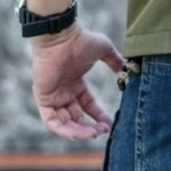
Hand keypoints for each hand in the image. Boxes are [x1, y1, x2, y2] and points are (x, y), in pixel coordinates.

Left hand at [30, 24, 123, 139]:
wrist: (61, 37)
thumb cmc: (81, 40)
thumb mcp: (104, 50)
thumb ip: (114, 60)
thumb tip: (126, 67)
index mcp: (75, 83)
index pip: (87, 105)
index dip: (98, 115)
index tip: (109, 123)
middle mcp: (64, 92)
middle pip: (77, 117)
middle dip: (90, 126)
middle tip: (103, 131)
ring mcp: (53, 96)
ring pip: (65, 122)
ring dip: (79, 130)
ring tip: (94, 133)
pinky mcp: (44, 99)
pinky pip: (51, 121)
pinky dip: (64, 129)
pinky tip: (78, 133)